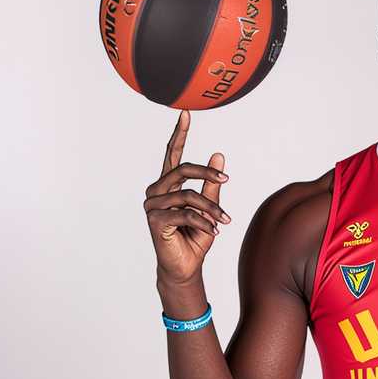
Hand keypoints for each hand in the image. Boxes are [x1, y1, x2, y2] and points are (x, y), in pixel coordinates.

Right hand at [144, 109, 230, 286]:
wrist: (186, 266)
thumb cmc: (195, 236)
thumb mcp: (209, 207)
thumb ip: (212, 184)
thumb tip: (218, 154)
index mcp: (168, 184)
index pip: (172, 154)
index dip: (179, 133)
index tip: (186, 112)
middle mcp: (156, 190)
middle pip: (183, 170)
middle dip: (207, 174)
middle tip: (225, 180)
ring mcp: (152, 205)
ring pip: (188, 196)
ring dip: (211, 209)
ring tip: (225, 221)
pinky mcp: (155, 220)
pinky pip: (185, 214)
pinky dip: (203, 221)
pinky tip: (214, 230)